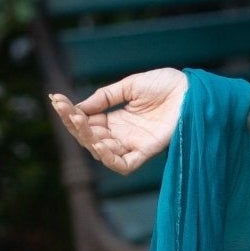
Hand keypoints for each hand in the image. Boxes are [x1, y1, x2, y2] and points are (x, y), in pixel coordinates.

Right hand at [47, 68, 188, 173]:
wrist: (192, 90)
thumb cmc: (166, 86)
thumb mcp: (130, 86)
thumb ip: (105, 97)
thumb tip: (79, 106)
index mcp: (118, 119)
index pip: (88, 122)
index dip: (71, 114)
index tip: (56, 100)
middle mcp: (123, 134)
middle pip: (90, 137)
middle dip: (75, 124)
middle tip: (66, 110)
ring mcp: (134, 144)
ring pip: (102, 151)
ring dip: (87, 138)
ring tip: (80, 122)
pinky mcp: (146, 152)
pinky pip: (124, 164)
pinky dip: (109, 158)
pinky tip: (97, 143)